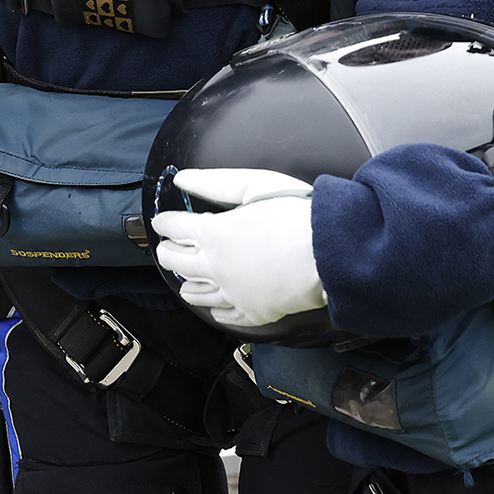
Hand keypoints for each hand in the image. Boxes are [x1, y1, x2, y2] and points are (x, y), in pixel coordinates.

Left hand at [150, 168, 324, 330]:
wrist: (330, 253)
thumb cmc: (298, 215)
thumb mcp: (254, 185)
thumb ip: (215, 183)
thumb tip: (184, 179)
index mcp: (214, 234)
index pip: (175, 227)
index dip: (166, 222)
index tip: (164, 221)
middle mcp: (217, 267)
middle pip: (177, 262)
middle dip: (168, 252)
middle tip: (167, 247)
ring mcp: (233, 293)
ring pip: (196, 293)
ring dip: (187, 283)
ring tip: (185, 280)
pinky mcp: (253, 312)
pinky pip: (226, 315)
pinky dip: (217, 310)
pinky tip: (216, 308)